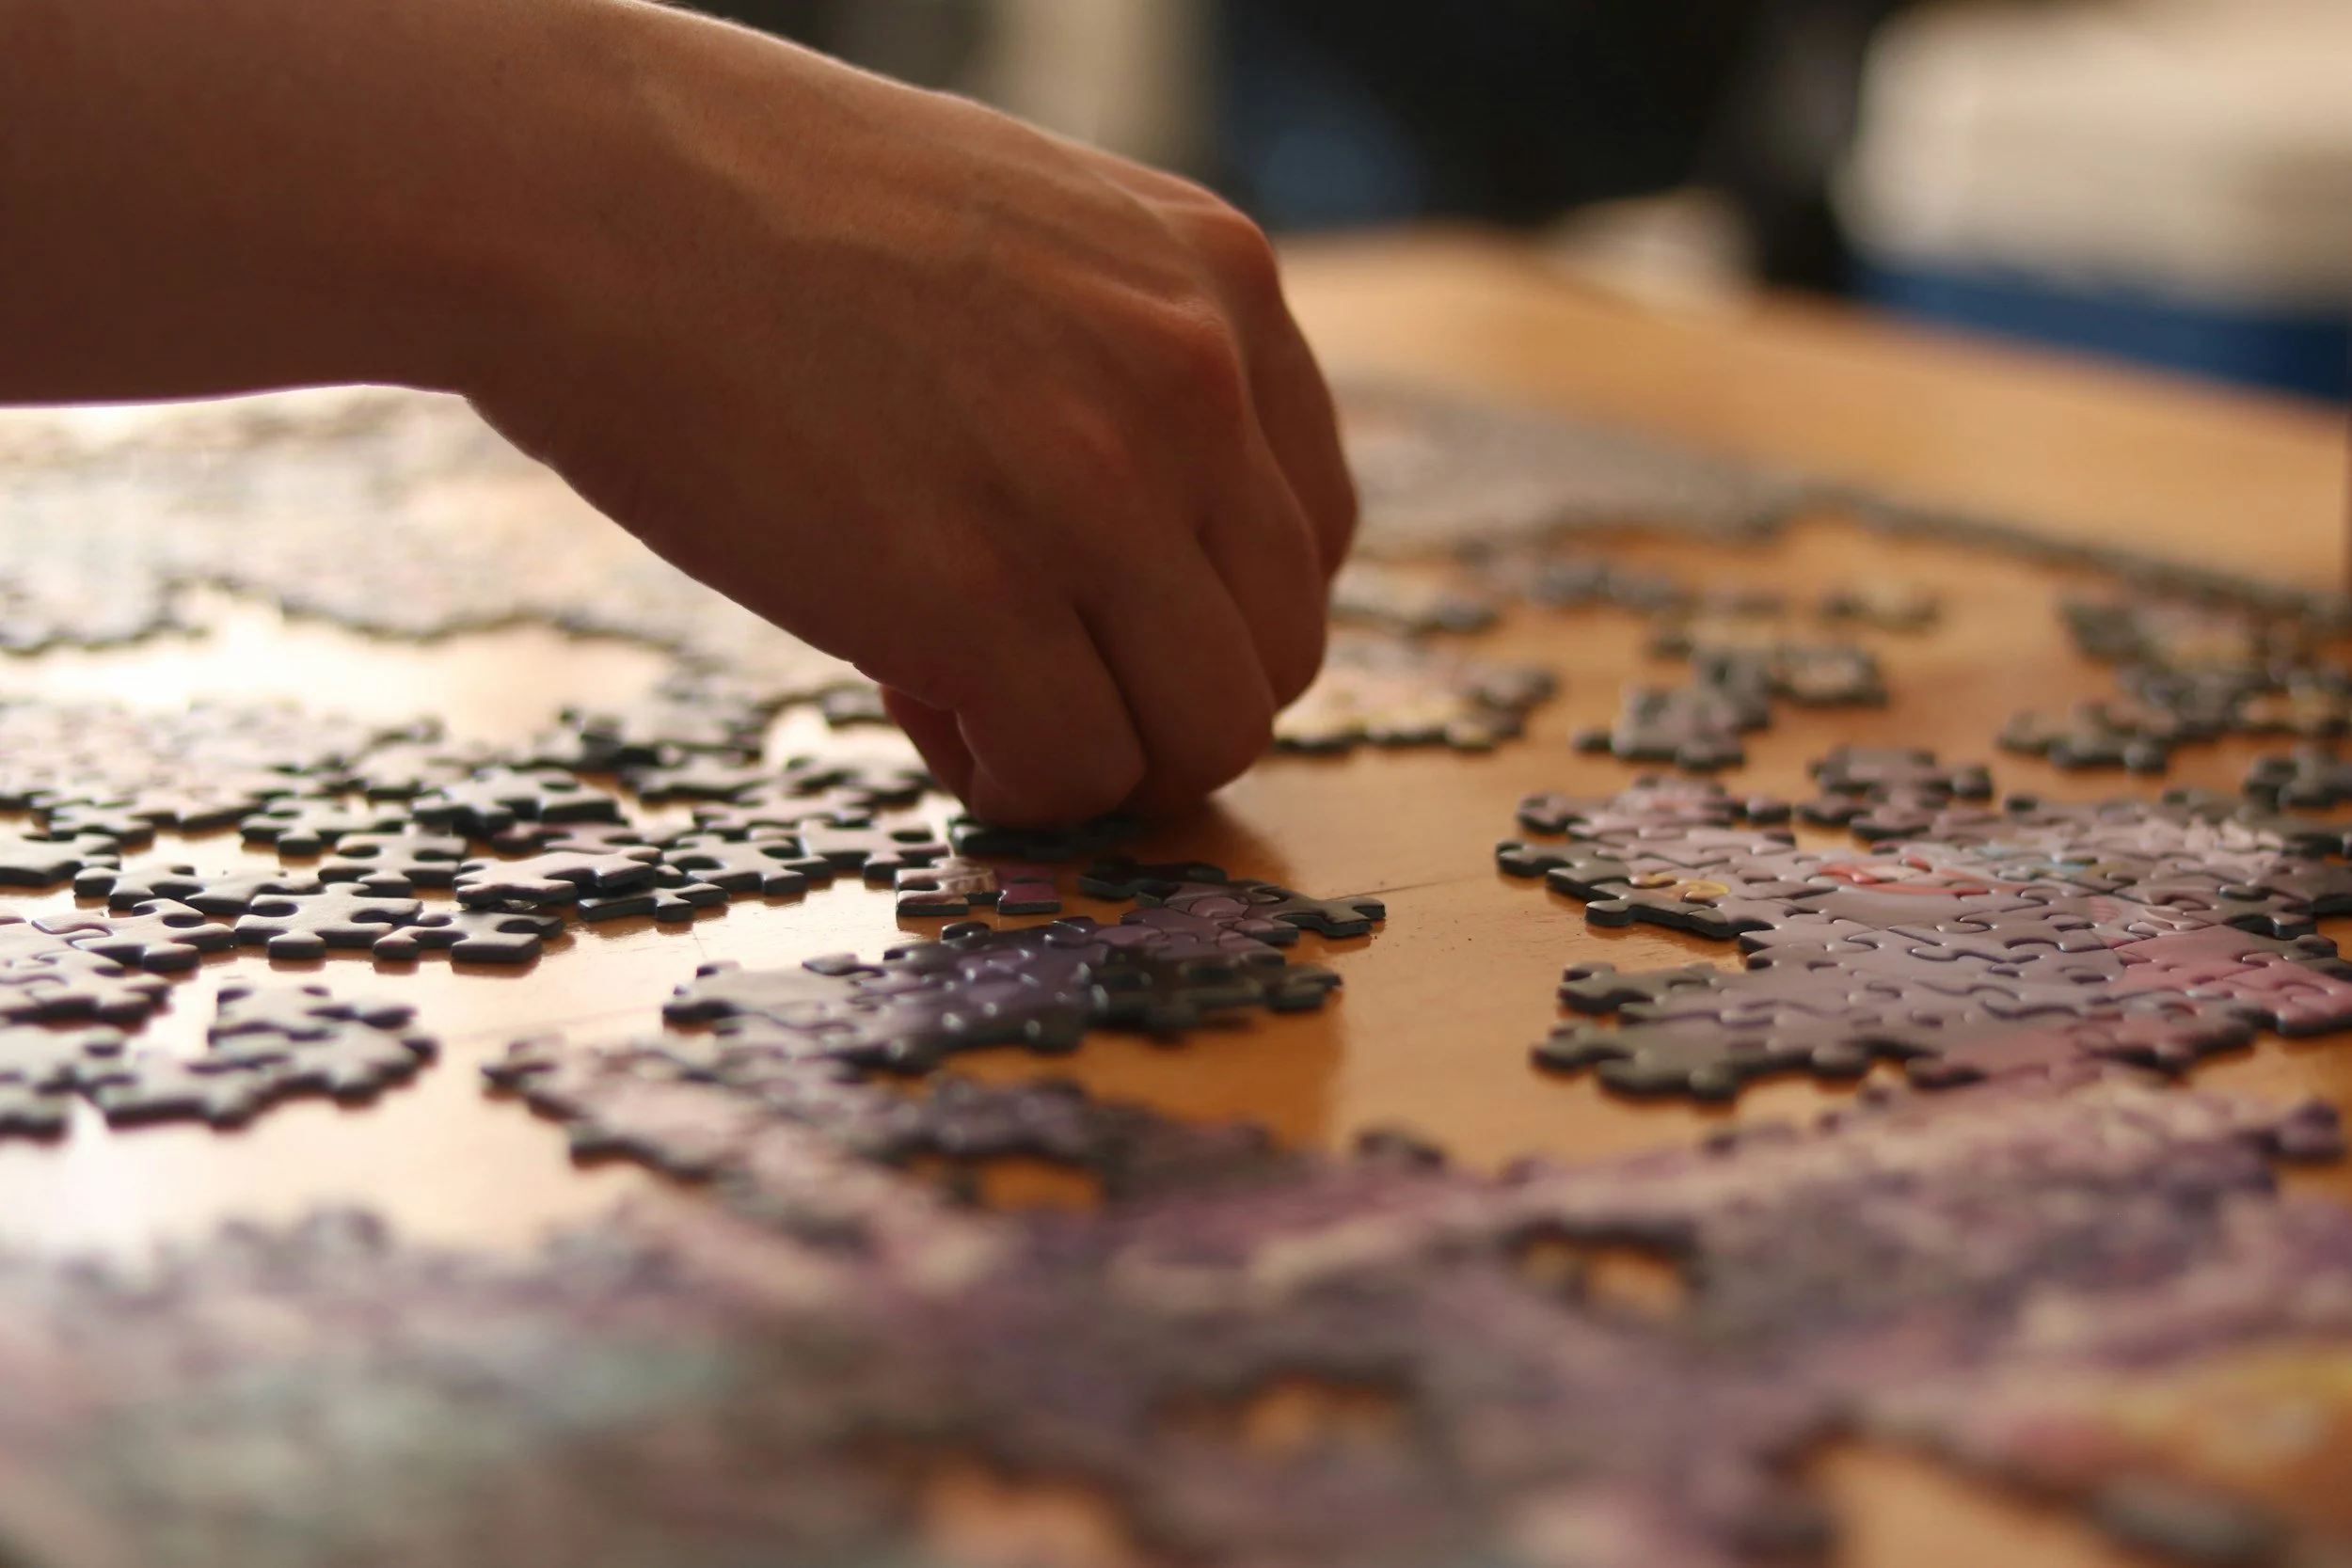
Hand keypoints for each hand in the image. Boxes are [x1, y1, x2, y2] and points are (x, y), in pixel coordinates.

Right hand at [470, 0, 1356, 823]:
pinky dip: (1009, 782)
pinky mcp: (977, 597)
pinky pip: (1072, 773)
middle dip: (1158, 705)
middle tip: (1032, 683)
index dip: (1204, 614)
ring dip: (1094, 757)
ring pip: (1203, 736)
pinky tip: (912, 702)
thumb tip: (1154, 544)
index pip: (1308, 535)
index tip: (1099, 621)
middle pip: (1274, 654)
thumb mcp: (1022, 236)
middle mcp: (1194, 382)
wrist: (571, 188)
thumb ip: (1122, 363)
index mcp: (1218, 280)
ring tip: (965, 694)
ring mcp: (1095, 490)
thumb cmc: (756, 212)